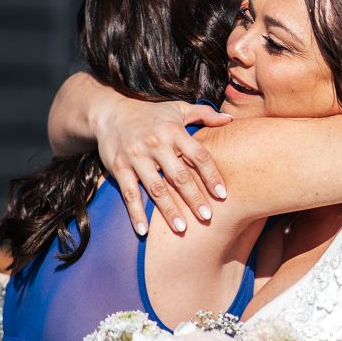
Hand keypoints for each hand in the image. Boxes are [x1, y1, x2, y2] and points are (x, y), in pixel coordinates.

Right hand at [94, 98, 231, 234]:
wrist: (111, 112)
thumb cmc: (152, 113)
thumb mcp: (178, 108)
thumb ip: (204, 114)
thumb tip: (230, 119)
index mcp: (174, 132)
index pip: (198, 155)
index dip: (211, 175)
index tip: (223, 195)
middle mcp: (156, 145)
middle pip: (179, 176)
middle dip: (194, 197)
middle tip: (207, 217)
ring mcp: (136, 157)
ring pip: (155, 188)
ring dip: (169, 210)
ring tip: (182, 229)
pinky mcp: (119, 168)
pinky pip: (129, 194)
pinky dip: (136, 213)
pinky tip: (144, 232)